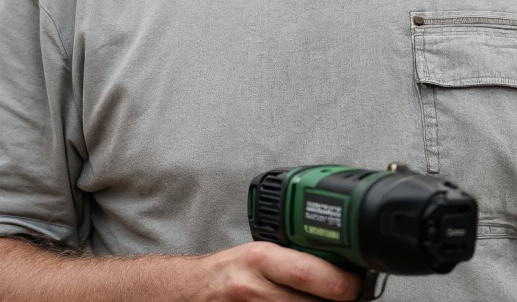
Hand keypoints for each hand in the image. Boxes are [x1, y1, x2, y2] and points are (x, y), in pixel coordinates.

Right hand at [200, 242, 362, 300]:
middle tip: (351, 292)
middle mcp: (257, 289)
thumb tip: (340, 262)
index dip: (344, 281)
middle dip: (342, 299)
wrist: (194, 292)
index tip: (358, 278)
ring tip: (326, 296)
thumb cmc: (229, 272)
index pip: (309, 272)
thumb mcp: (259, 254)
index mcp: (260, 260)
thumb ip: (294, 257)